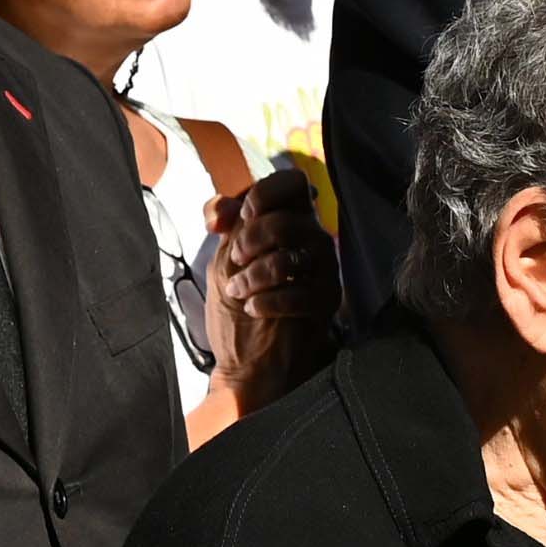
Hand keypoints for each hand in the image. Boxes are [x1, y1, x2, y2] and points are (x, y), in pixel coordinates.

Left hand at [200, 176, 337, 405]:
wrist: (248, 363)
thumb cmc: (239, 306)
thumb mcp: (224, 260)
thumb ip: (226, 228)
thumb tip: (218, 214)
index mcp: (292, 222)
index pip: (294, 183)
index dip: (264, 194)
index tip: (242, 218)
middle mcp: (314, 241)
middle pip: (288, 220)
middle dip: (251, 239)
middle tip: (235, 260)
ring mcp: (324, 272)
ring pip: (291, 257)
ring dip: (253, 275)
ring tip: (237, 292)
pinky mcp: (327, 303)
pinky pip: (299, 293)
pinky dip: (267, 301)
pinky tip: (252, 309)